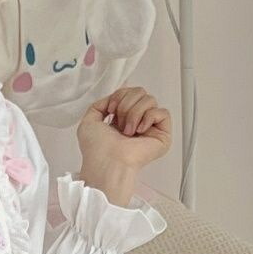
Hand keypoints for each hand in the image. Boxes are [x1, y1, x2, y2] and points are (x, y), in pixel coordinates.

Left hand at [77, 86, 171, 205]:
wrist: (107, 162)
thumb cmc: (97, 149)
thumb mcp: (89, 120)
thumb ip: (100, 104)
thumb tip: (116, 98)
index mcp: (122, 118)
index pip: (129, 91)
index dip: (120, 95)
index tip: (111, 110)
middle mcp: (137, 121)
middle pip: (140, 92)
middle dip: (126, 105)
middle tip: (119, 124)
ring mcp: (150, 128)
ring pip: (150, 100)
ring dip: (134, 113)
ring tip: (127, 131)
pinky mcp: (162, 135)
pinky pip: (162, 112)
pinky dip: (149, 118)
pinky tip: (140, 131)